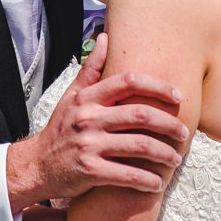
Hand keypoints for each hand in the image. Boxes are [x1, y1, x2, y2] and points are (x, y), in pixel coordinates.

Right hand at [4, 34, 187, 207]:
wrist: (37, 165)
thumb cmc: (60, 129)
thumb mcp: (71, 96)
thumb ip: (91, 69)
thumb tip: (106, 37)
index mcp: (87, 98)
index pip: (128, 81)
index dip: (157, 86)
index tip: (177, 96)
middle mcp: (88, 118)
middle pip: (140, 114)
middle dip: (168, 124)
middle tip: (183, 132)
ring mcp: (89, 145)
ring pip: (139, 146)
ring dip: (164, 154)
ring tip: (176, 159)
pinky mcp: (89, 171)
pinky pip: (127, 174)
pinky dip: (147, 180)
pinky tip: (158, 183)